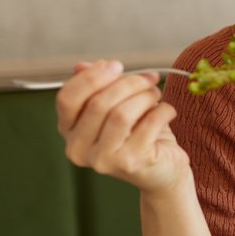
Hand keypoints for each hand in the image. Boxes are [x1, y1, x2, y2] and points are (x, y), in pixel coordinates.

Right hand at [56, 59, 187, 192]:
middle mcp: (78, 149)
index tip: (117, 65)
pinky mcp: (131, 163)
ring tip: (156, 95)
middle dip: (129, 83)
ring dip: (145, 96)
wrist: (164, 170)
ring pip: (121, 114)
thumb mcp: (115, 105)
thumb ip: (97, 86)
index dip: (92, 77)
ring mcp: (103, 159)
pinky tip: (168, 111)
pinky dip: (162, 111)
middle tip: (149, 80)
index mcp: (68, 131)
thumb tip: (83, 65)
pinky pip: (148, 125)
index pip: (67, 98)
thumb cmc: (138, 133)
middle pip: (98, 103)